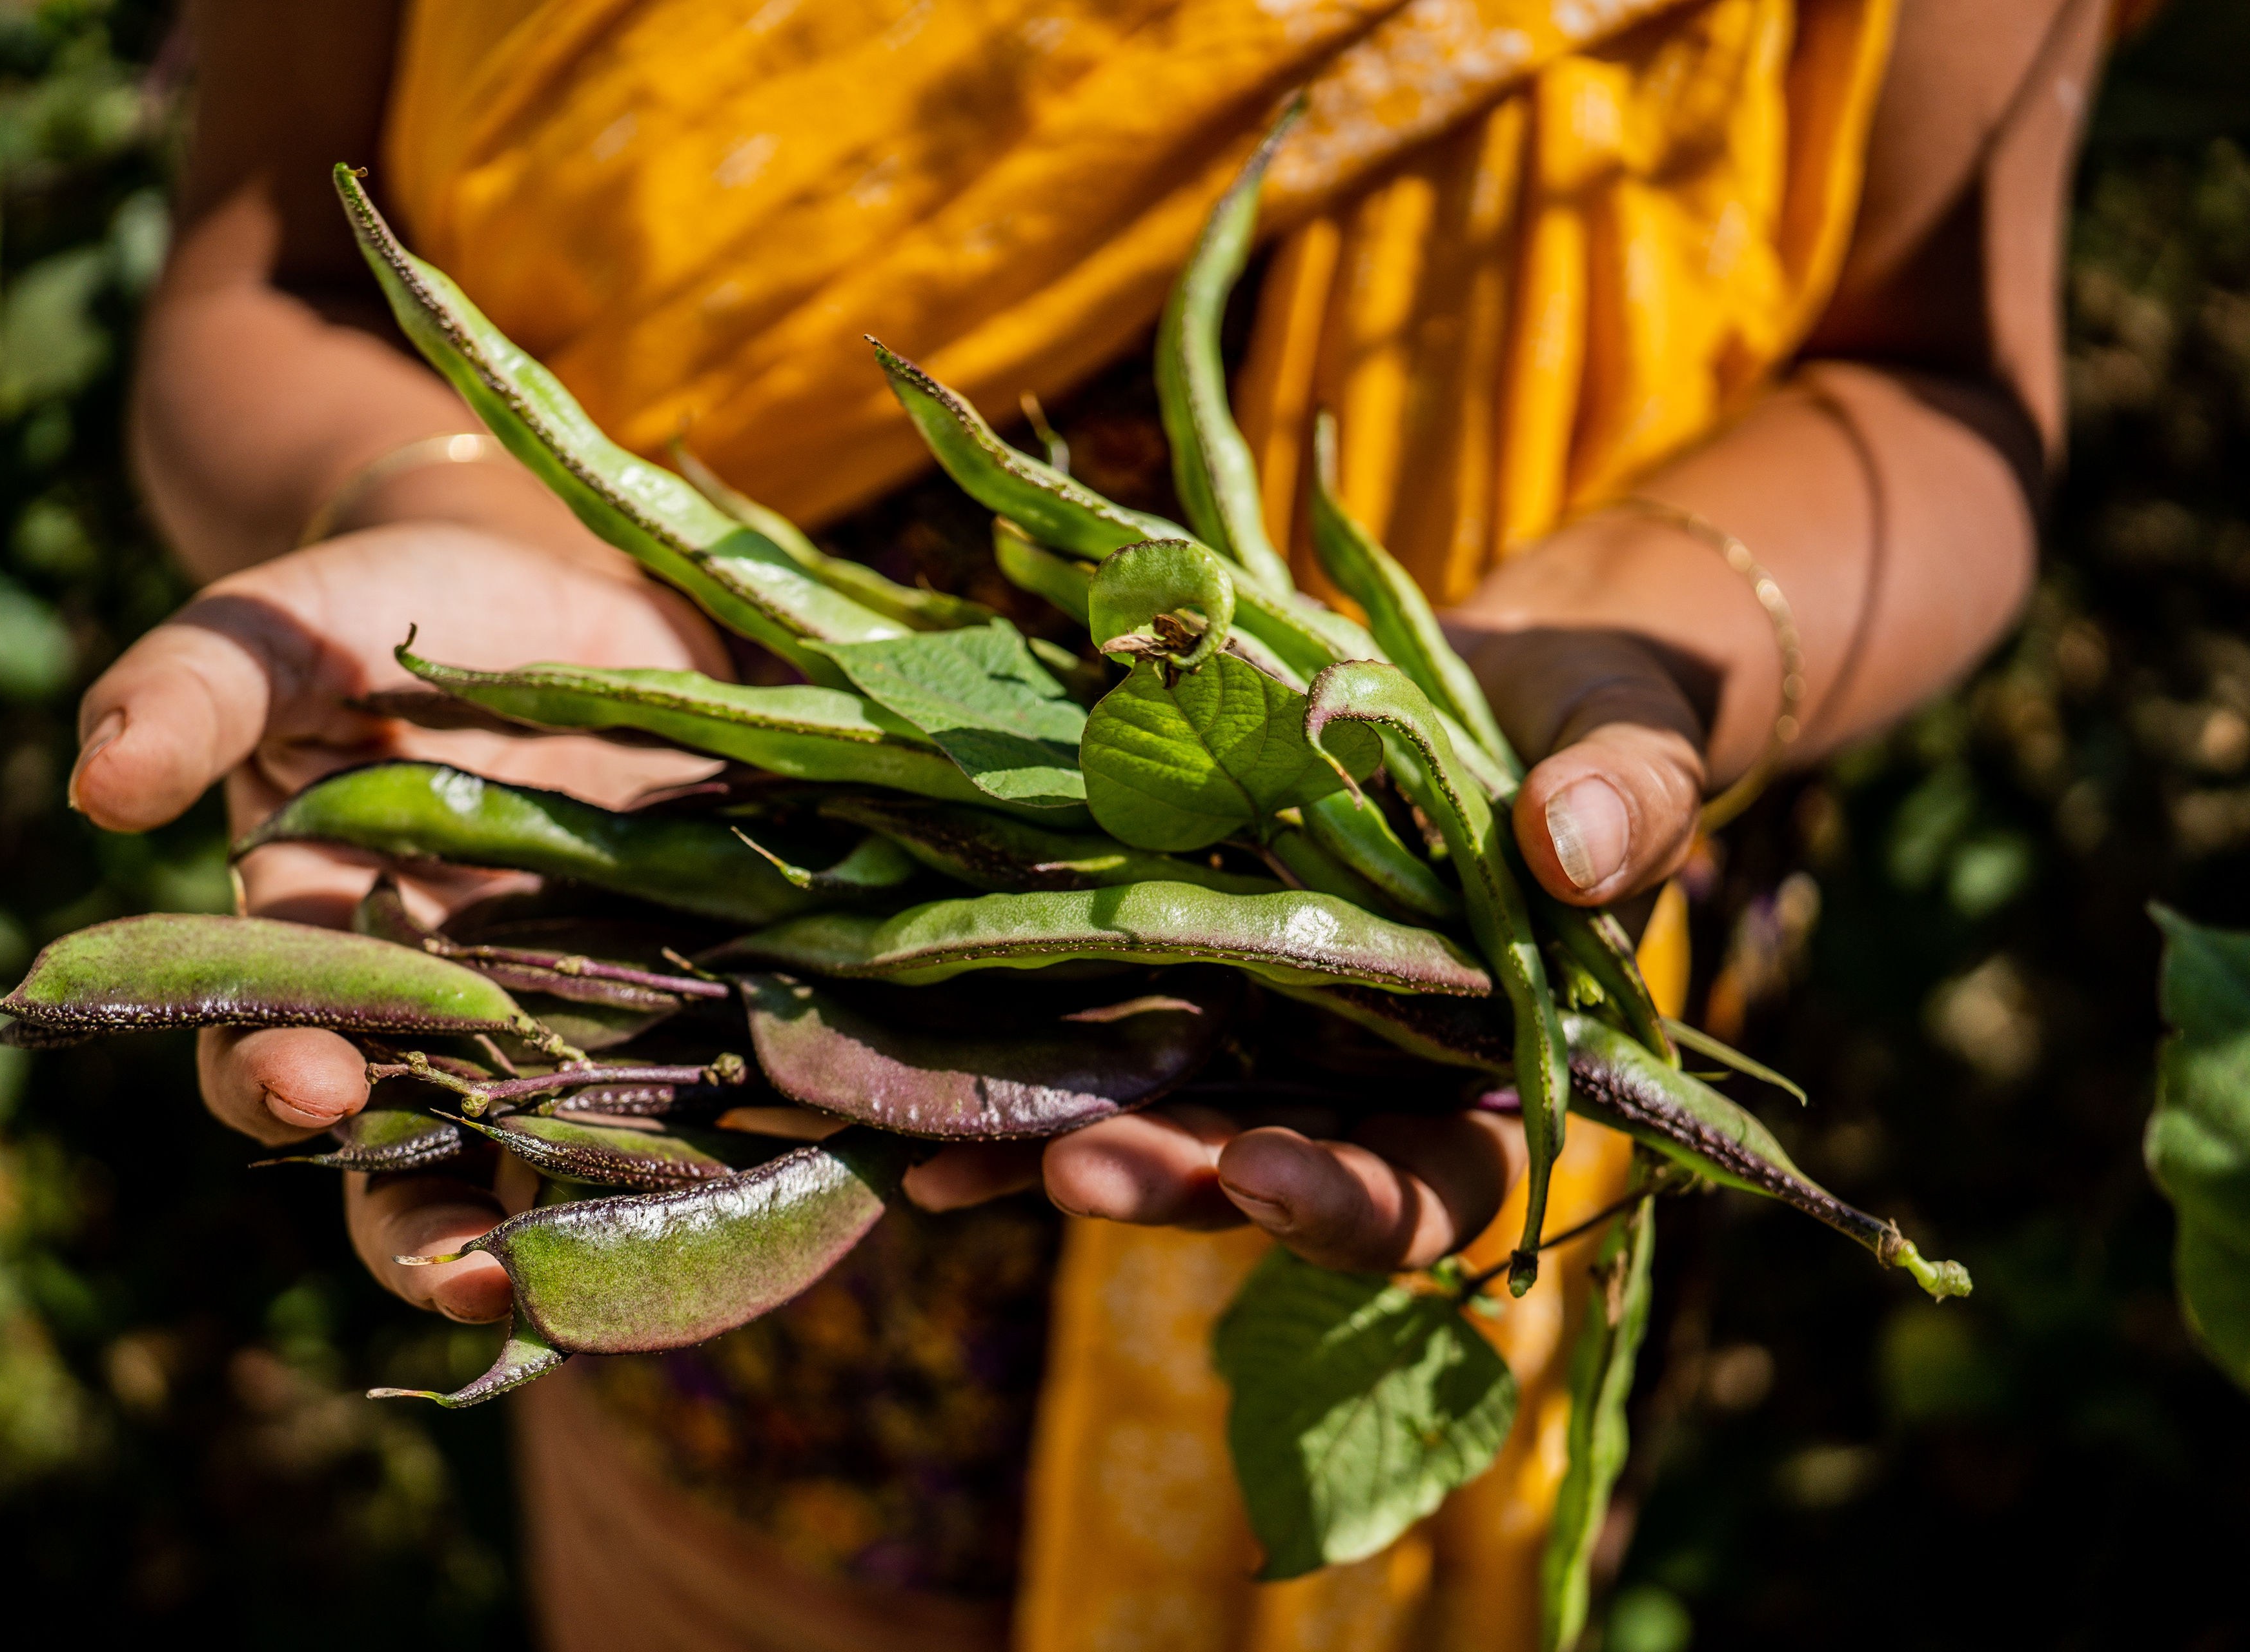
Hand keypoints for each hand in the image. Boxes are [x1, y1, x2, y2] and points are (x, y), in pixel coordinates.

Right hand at [72, 523, 725, 1319]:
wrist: (548, 586)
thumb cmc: (380, 610)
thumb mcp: (278, 631)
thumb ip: (191, 692)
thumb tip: (98, 781)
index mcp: (324, 954)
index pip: (277, 1056)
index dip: (280, 1087)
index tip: (315, 1088)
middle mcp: (446, 1021)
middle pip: (423, 1173)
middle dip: (443, 1241)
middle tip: (482, 1281)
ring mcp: (577, 1018)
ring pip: (577, 1170)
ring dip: (602, 1239)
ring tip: (643, 1288)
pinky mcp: (695, 991)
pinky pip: (718, 1091)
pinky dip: (752, 1142)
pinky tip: (799, 1179)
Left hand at [1013, 519, 1725, 1272]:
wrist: (1498, 678)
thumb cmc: (1594, 728)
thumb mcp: (1633, 747)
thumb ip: (1628, 802)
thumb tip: (1575, 846)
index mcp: (1489, 1080)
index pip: (1431, 1189)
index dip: (1352, 1204)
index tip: (1269, 1177)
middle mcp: (1358, 1082)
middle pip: (1261, 1176)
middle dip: (1171, 1178)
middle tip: (1079, 1169)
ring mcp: (1258, 1030)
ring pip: (1155, 1118)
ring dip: (1054, 1144)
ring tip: (945, 1156)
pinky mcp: (1178, 964)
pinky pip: (1090, 1024)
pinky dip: (1004, 1056)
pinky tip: (904, 1085)